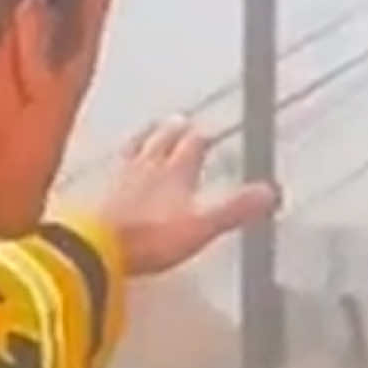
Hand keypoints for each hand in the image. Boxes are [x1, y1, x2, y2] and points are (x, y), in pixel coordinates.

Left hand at [97, 117, 279, 276]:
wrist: (96, 247)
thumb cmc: (148, 237)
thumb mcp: (202, 225)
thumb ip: (235, 209)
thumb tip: (271, 194)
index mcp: (175, 171)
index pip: (193, 146)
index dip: (201, 140)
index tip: (205, 134)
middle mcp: (145, 168)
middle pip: (161, 141)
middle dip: (172, 131)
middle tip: (177, 121)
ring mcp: (118, 181)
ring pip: (134, 150)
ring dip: (144, 140)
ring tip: (147, 133)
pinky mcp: (96, 198)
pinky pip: (110, 174)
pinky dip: (117, 167)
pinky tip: (114, 172)